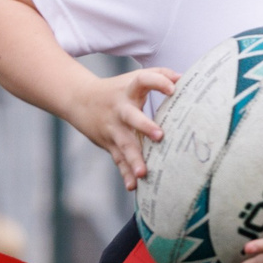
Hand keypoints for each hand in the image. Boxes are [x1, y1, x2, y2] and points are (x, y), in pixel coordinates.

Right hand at [64, 66, 176, 188]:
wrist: (79, 100)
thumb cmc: (117, 90)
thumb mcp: (134, 79)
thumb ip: (160, 75)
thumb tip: (183, 77)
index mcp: (129, 91)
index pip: (143, 81)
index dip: (158, 82)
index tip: (173, 88)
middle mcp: (121, 110)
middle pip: (132, 117)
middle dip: (145, 126)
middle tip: (159, 136)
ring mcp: (114, 129)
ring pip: (125, 144)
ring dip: (134, 158)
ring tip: (143, 172)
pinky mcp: (110, 144)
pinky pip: (119, 160)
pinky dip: (125, 173)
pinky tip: (133, 186)